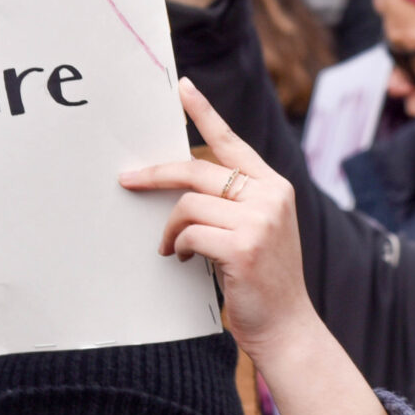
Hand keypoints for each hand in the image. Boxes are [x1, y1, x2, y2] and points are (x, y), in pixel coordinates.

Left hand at [121, 78, 310, 357]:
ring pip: (188, 204)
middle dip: (156, 175)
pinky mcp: (243, 246)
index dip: (204, 113)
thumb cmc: (263, 280)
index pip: (233, 142)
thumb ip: (233, 203)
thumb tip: (181, 186)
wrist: (287, 326)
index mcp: (274, 187)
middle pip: (198, 170)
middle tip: (127, 180)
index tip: (182, 87)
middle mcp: (271, 197)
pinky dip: (176, 246)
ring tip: (172, 246)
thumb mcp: (258, 230)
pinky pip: (189, 233)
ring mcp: (260, 221)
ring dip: (171, 228)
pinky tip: (181, 258)